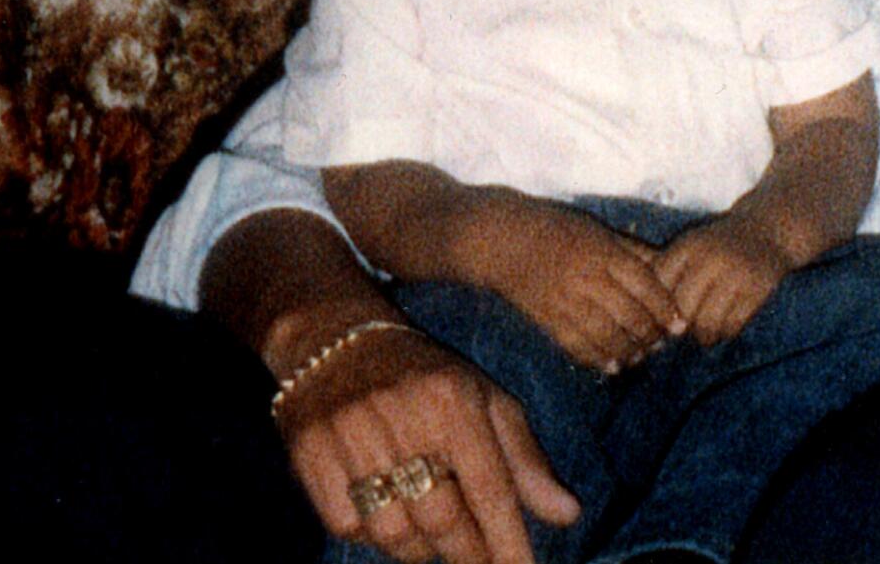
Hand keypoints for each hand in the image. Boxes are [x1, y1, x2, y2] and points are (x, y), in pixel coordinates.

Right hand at [275, 324, 578, 563]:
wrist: (334, 337)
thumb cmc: (426, 378)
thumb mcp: (485, 401)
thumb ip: (525, 460)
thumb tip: (569, 515)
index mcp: (454, 401)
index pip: (489, 486)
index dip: (508, 540)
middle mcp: (403, 417)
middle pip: (442, 518)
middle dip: (468, 554)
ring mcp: (351, 435)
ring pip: (393, 531)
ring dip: (421, 551)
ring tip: (437, 542)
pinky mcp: (309, 452)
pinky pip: (346, 524)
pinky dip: (371, 536)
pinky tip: (389, 518)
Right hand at [478, 195, 686, 371]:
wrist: (504, 242)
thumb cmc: (557, 229)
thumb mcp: (598, 231)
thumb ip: (632, 250)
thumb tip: (667, 265)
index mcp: (603, 253)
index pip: (644, 285)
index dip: (665, 309)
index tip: (680, 325)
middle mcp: (587, 278)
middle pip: (630, 314)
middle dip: (651, 334)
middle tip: (661, 343)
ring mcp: (566, 301)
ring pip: (607, 335)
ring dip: (629, 351)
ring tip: (640, 355)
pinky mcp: (548, 319)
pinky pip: (577, 346)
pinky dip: (597, 359)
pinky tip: (612, 365)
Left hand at [651, 213, 794, 345]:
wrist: (766, 231)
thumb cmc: (718, 246)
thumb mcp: (690, 247)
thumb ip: (664, 271)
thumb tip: (641, 313)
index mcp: (688, 247)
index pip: (660, 287)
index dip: (657, 310)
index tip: (660, 320)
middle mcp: (710, 258)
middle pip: (683, 310)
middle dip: (681, 327)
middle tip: (684, 332)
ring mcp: (736, 272)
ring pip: (708, 323)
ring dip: (704, 336)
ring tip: (705, 334)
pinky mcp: (758, 287)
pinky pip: (733, 325)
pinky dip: (726, 333)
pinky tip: (726, 327)